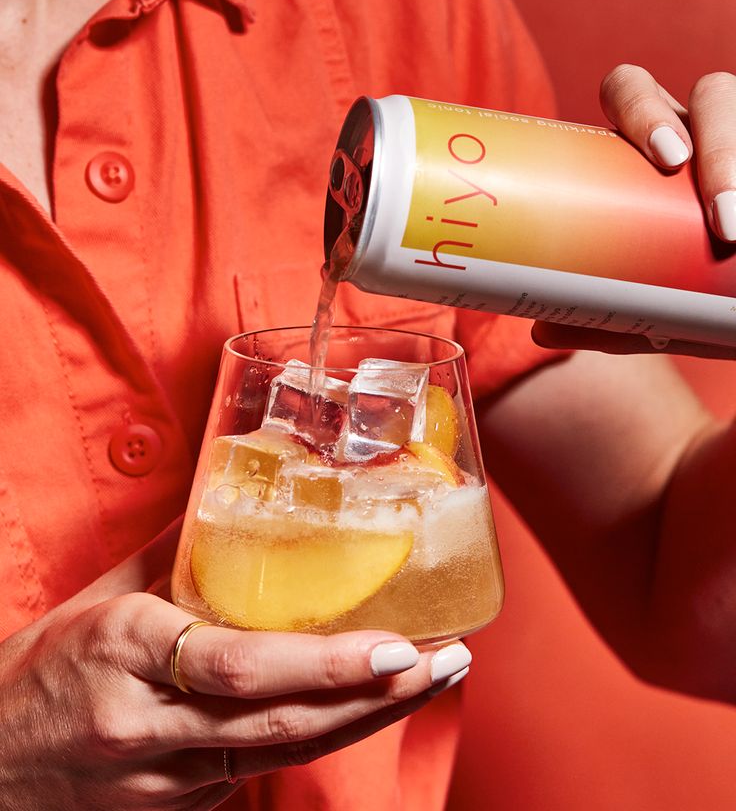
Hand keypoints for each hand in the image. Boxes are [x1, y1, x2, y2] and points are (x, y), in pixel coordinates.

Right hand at [0, 525, 470, 810]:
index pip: (237, 666)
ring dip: (366, 718)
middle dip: (375, 694)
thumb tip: (237, 498)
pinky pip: (262, 769)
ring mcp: (166, 779)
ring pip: (284, 751)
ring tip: (434, 677)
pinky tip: (369, 706)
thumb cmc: (40, 673)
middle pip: (281, 718)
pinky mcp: (180, 806)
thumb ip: (176, 555)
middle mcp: (150, 724)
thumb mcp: (99, 600)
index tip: (393, 644)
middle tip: (447, 659)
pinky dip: (322, 734)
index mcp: (126, 651)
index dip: (322, 664)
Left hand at [533, 65, 735, 356]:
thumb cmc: (701, 293)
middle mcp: (702, 129)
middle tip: (721, 215)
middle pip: (711, 92)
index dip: (643, 108)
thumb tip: (542, 330)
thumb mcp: (660, 306)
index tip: (667, 159)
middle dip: (720, 145)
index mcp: (651, 146)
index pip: (631, 90)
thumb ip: (612, 315)